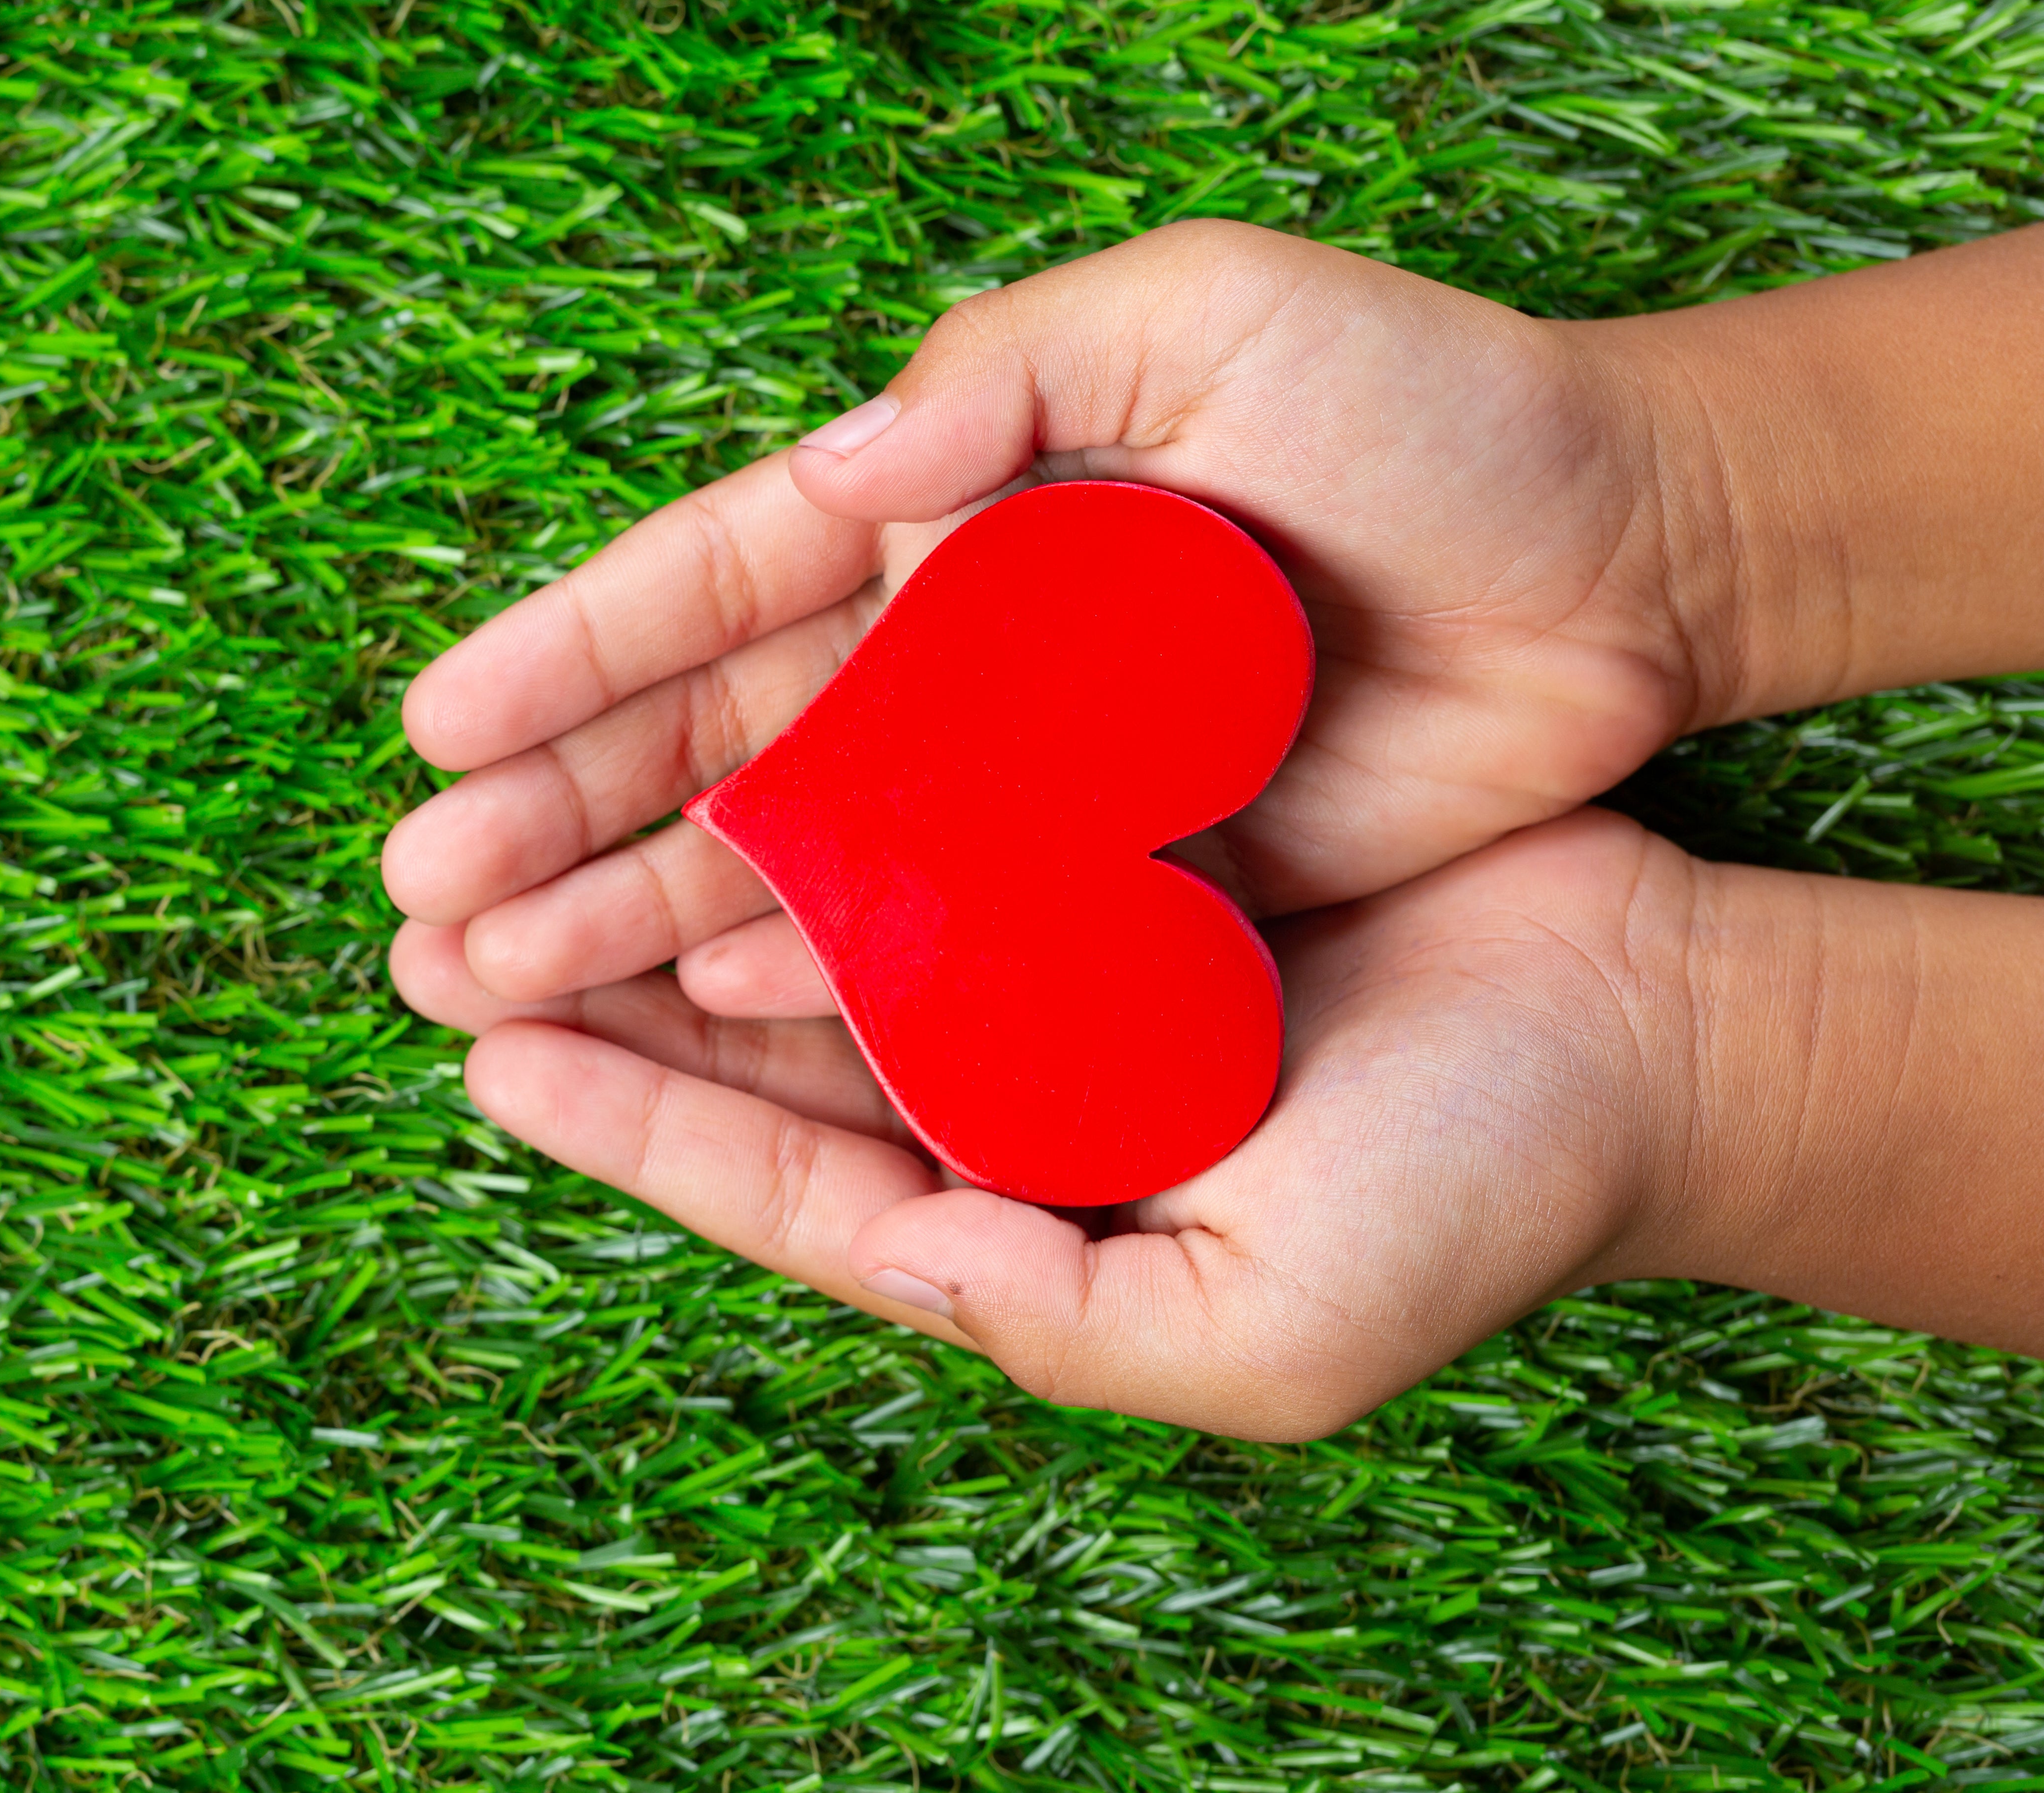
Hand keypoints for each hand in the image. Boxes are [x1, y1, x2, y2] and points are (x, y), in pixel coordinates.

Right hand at [384, 219, 1728, 1008]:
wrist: (1629, 562)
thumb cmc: (1433, 410)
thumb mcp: (1215, 313)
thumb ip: (1019, 369)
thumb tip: (850, 479)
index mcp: (959, 493)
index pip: (723, 580)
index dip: (576, 653)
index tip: (439, 727)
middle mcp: (959, 640)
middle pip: (718, 737)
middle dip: (560, 814)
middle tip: (419, 899)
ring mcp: (1023, 772)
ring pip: (787, 852)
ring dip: (635, 911)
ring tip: (487, 977)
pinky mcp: (1107, 874)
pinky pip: (920, 933)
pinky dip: (803, 968)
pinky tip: (692, 1007)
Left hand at [395, 809, 1705, 1439]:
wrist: (1647, 1032)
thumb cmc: (1475, 1194)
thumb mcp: (1261, 1329)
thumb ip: (1050, 1314)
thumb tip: (881, 1254)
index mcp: (1014, 1217)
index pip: (780, 1179)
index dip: (633, 1125)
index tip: (488, 1054)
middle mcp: (1003, 1088)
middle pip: (753, 1041)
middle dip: (592, 980)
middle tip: (425, 927)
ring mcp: (1046, 960)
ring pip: (806, 917)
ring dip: (656, 875)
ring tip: (506, 840)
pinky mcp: (1103, 841)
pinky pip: (923, 814)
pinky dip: (819, 786)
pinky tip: (715, 743)